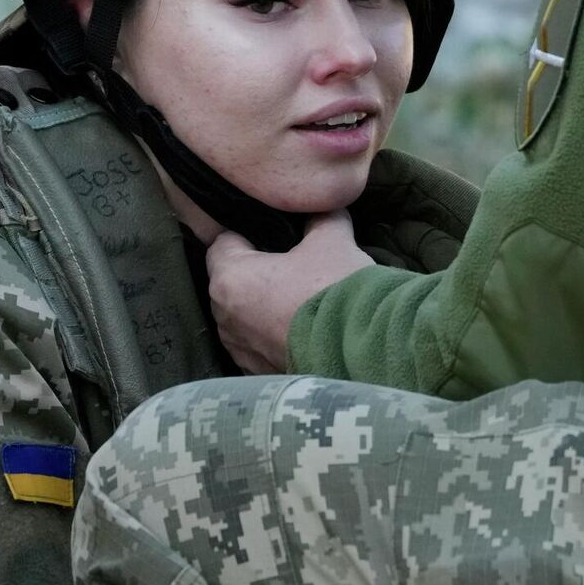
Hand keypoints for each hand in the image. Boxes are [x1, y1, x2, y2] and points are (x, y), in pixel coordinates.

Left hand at [206, 210, 369, 373]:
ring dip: (262, 309)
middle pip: (231, 282)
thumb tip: (323, 210)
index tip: (272, 236)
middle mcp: (225, 317)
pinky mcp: (258, 374)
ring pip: (243, 318)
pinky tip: (301, 332)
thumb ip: (321, 218)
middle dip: (255, 274)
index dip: (247, 234)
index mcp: (230, 278)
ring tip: (298, 303)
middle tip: (292, 268)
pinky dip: (273, 337)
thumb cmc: (335, 291)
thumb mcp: (333, 240)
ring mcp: (240, 350)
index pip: (223, 242)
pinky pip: (257, 346)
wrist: (360, 353)